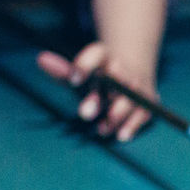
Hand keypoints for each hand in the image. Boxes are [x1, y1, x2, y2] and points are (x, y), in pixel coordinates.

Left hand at [37, 43, 157, 141]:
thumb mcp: (81, 72)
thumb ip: (63, 71)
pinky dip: (133, 125)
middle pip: (117, 78)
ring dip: (117, 114)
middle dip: (102, 96)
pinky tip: (121, 134)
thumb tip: (40, 60)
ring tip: (101, 129)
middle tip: (84, 114)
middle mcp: (124, 69)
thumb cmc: (100, 77)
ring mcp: (139, 86)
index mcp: (105, 56)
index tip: (74, 79)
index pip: (97, 54)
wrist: (133, 72)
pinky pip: (144, 113)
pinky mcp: (149, 101)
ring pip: (132, 98)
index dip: (85, 64)